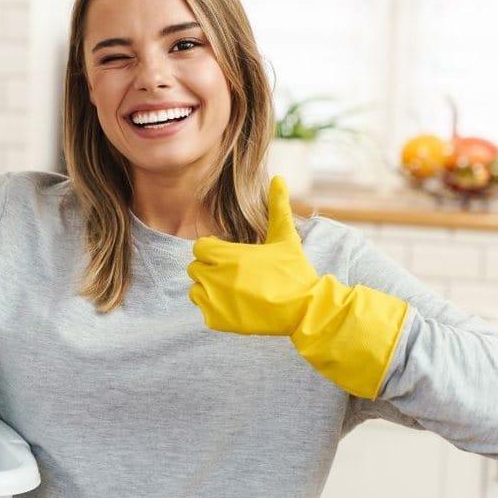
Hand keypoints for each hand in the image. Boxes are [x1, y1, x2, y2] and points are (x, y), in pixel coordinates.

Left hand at [187, 175, 318, 334]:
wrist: (303, 309)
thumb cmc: (294, 271)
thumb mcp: (286, 237)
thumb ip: (278, 206)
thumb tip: (279, 178)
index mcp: (228, 255)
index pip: (200, 247)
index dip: (213, 250)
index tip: (229, 257)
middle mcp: (216, 276)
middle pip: (195, 267)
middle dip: (210, 268)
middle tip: (232, 275)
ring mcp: (215, 300)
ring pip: (195, 289)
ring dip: (208, 288)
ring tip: (232, 291)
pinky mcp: (217, 319)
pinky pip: (202, 309)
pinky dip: (213, 308)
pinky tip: (234, 306)